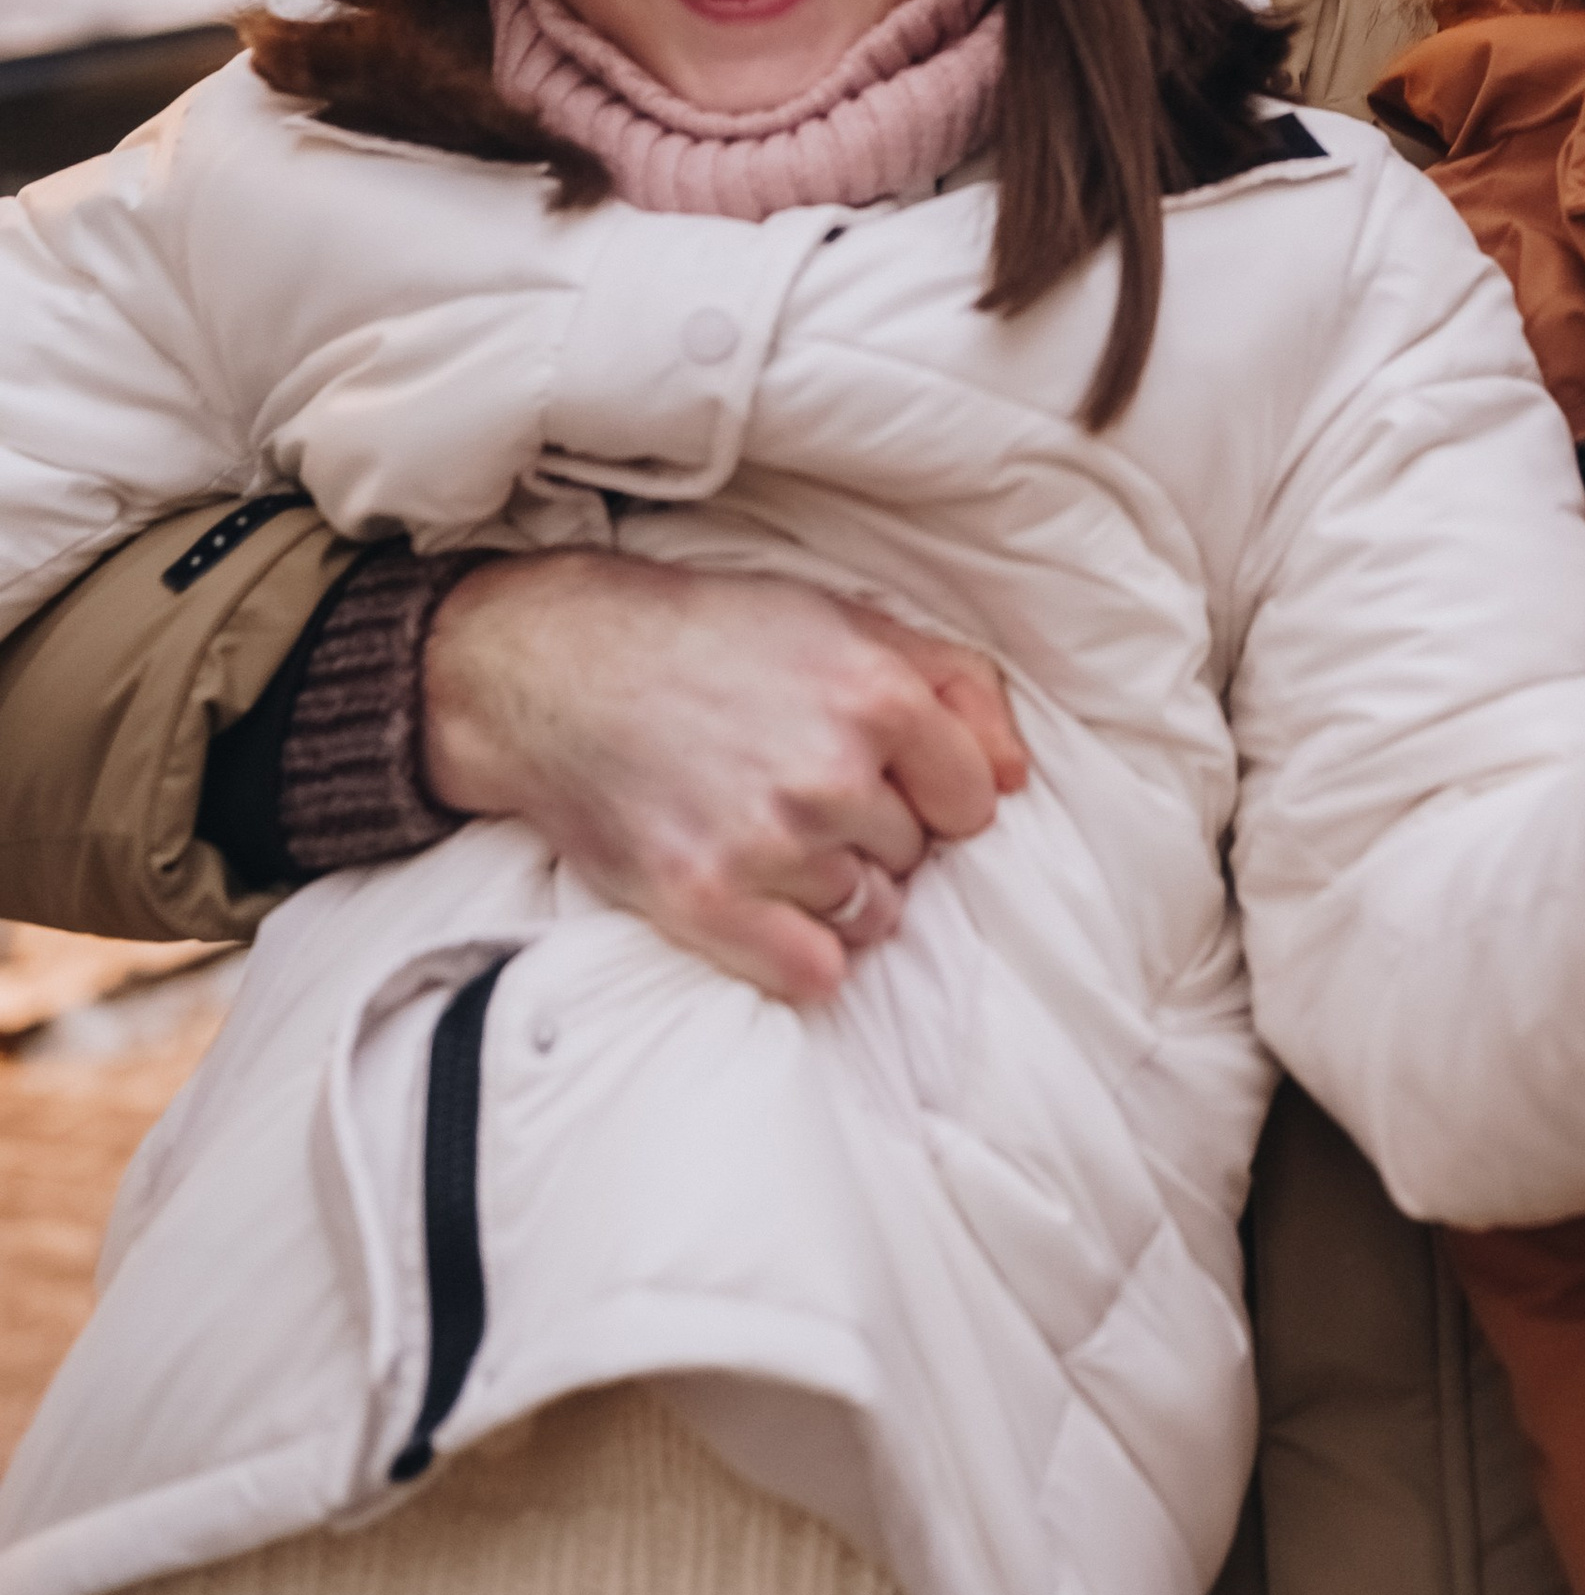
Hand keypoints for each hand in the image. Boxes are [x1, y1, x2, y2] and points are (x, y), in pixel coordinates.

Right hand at [421, 552, 1029, 1002]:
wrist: (556, 671)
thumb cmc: (710, 638)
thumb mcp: (842, 619)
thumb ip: (954, 684)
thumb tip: (1019, 776)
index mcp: (876, 695)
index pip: (972, 799)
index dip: (933, 788)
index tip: (881, 770)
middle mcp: (831, 775)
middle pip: (916, 855)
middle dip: (876, 830)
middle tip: (798, 785)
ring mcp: (768, 846)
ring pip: (870, 915)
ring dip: (836, 887)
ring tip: (770, 831)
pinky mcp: (706, 906)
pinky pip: (816, 975)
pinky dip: (803, 951)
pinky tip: (763, 898)